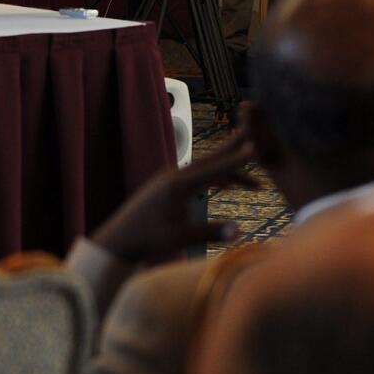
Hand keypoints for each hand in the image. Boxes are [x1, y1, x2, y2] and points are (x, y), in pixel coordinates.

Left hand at [89, 127, 258, 264]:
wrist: (118, 240)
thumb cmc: (146, 240)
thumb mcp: (178, 238)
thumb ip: (209, 232)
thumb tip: (239, 230)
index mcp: (177, 185)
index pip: (213, 169)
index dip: (236, 159)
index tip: (255, 146)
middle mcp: (174, 176)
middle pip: (211, 159)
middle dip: (235, 149)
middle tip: (255, 133)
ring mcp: (170, 180)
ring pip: (206, 169)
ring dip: (229, 170)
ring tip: (254, 175)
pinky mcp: (168, 188)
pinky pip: (198, 177)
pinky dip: (216, 178)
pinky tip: (229, 186)